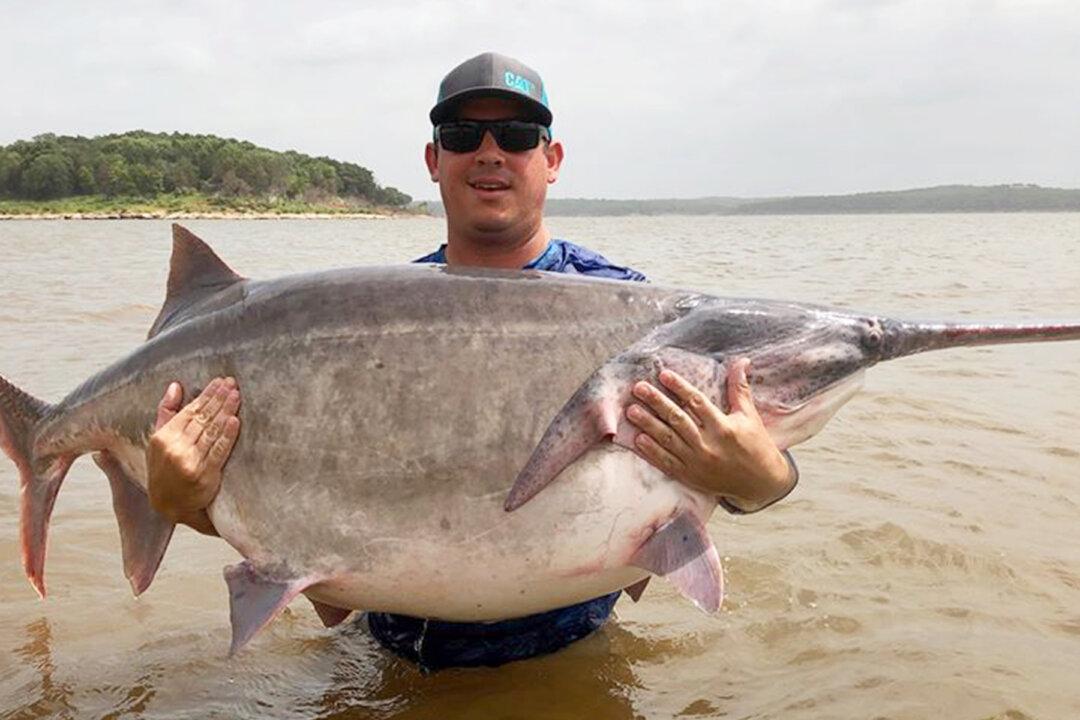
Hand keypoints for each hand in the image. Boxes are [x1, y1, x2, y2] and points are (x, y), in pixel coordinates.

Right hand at [146, 377, 240, 534]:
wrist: (169, 506)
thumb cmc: (164, 469)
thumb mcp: (157, 441)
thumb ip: (166, 412)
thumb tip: (176, 386)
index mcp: (163, 437)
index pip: (189, 411)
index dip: (206, 395)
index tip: (220, 382)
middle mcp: (175, 448)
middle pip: (202, 418)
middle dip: (219, 399)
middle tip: (233, 384)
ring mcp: (189, 462)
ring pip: (211, 431)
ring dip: (226, 411)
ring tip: (237, 396)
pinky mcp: (204, 475)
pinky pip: (218, 451)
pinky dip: (227, 435)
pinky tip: (235, 421)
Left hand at [625, 358, 793, 510]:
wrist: (761, 484)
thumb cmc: (756, 445)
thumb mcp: (750, 416)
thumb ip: (740, 389)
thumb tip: (741, 361)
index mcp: (723, 428)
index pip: (697, 403)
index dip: (680, 387)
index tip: (663, 374)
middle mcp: (708, 445)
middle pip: (677, 419)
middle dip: (656, 402)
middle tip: (639, 388)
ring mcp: (697, 462)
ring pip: (668, 441)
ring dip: (648, 424)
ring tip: (631, 410)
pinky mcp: (690, 476)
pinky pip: (666, 463)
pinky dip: (651, 452)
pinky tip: (637, 439)